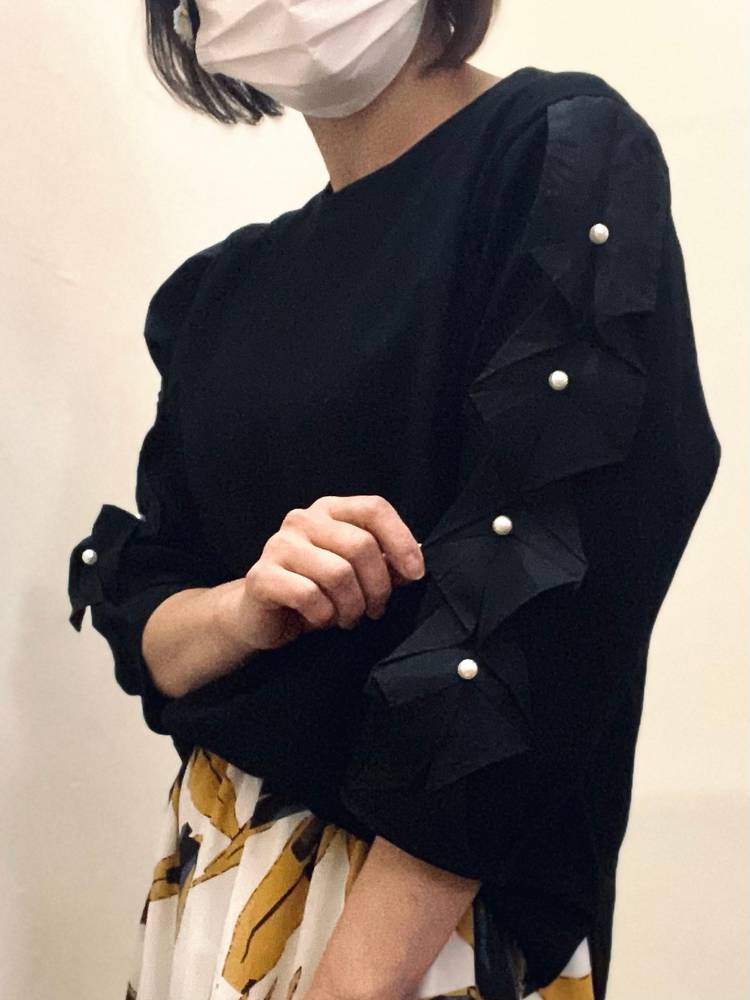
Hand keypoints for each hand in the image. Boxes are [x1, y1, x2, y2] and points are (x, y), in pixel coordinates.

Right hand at [222, 494, 425, 653]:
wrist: (261, 617)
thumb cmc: (316, 592)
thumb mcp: (357, 576)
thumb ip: (385, 565)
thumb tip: (415, 564)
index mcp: (329, 510)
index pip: (374, 508)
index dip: (401, 540)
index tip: (416, 574)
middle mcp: (303, 519)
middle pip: (360, 545)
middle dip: (378, 586)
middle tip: (375, 610)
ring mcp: (279, 545)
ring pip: (338, 573)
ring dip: (352, 606)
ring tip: (349, 618)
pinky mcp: (262, 575)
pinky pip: (308, 595)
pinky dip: (324, 615)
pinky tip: (322, 619)